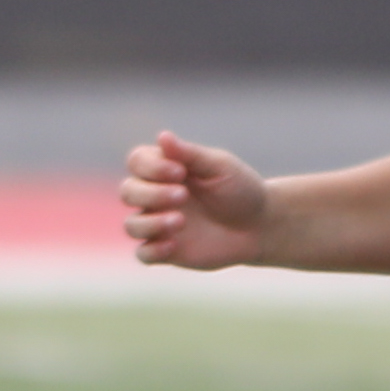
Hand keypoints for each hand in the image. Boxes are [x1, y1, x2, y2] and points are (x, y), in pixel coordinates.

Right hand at [122, 130, 267, 270]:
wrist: (261, 225)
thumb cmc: (240, 189)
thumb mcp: (220, 167)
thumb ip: (190, 154)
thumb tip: (162, 136)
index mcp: (165, 169)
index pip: (137, 161)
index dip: (150, 166)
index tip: (180, 172)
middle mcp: (155, 196)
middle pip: (128, 191)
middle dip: (151, 193)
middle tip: (182, 195)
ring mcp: (159, 224)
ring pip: (131, 225)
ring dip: (150, 222)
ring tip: (181, 221)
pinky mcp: (167, 250)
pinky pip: (143, 254)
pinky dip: (152, 250)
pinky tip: (173, 245)